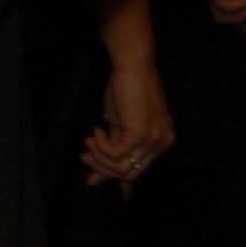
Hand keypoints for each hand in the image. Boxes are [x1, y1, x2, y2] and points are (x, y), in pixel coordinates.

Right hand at [81, 52, 172, 184]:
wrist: (133, 65)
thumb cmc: (125, 88)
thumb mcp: (119, 123)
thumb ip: (113, 146)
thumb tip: (95, 165)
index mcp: (161, 140)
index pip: (138, 170)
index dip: (115, 179)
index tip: (92, 181)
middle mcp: (163, 142)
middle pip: (130, 174)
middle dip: (101, 169)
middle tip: (83, 157)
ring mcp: (154, 139)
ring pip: (121, 167)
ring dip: (98, 157)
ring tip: (88, 142)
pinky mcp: (141, 134)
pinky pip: (116, 154)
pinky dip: (101, 147)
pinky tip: (95, 132)